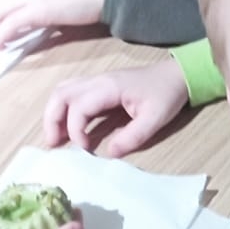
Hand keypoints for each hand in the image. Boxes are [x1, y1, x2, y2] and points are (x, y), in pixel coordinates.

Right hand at [43, 61, 190, 156]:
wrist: (177, 75)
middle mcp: (97, 80)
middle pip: (61, 94)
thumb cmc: (166, 95)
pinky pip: (72, 92)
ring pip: (63, 91)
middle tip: (53, 144)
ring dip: (54, 113)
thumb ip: (132, 137)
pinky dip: (63, 108)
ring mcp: (97, 80)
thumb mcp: (155, 119)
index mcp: (109, 87)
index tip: (85, 149)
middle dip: (52, 120)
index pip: (78, 107)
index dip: (76, 130)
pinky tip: (67, 126)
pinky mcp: (99, 85)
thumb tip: (109, 153)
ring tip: (56, 138)